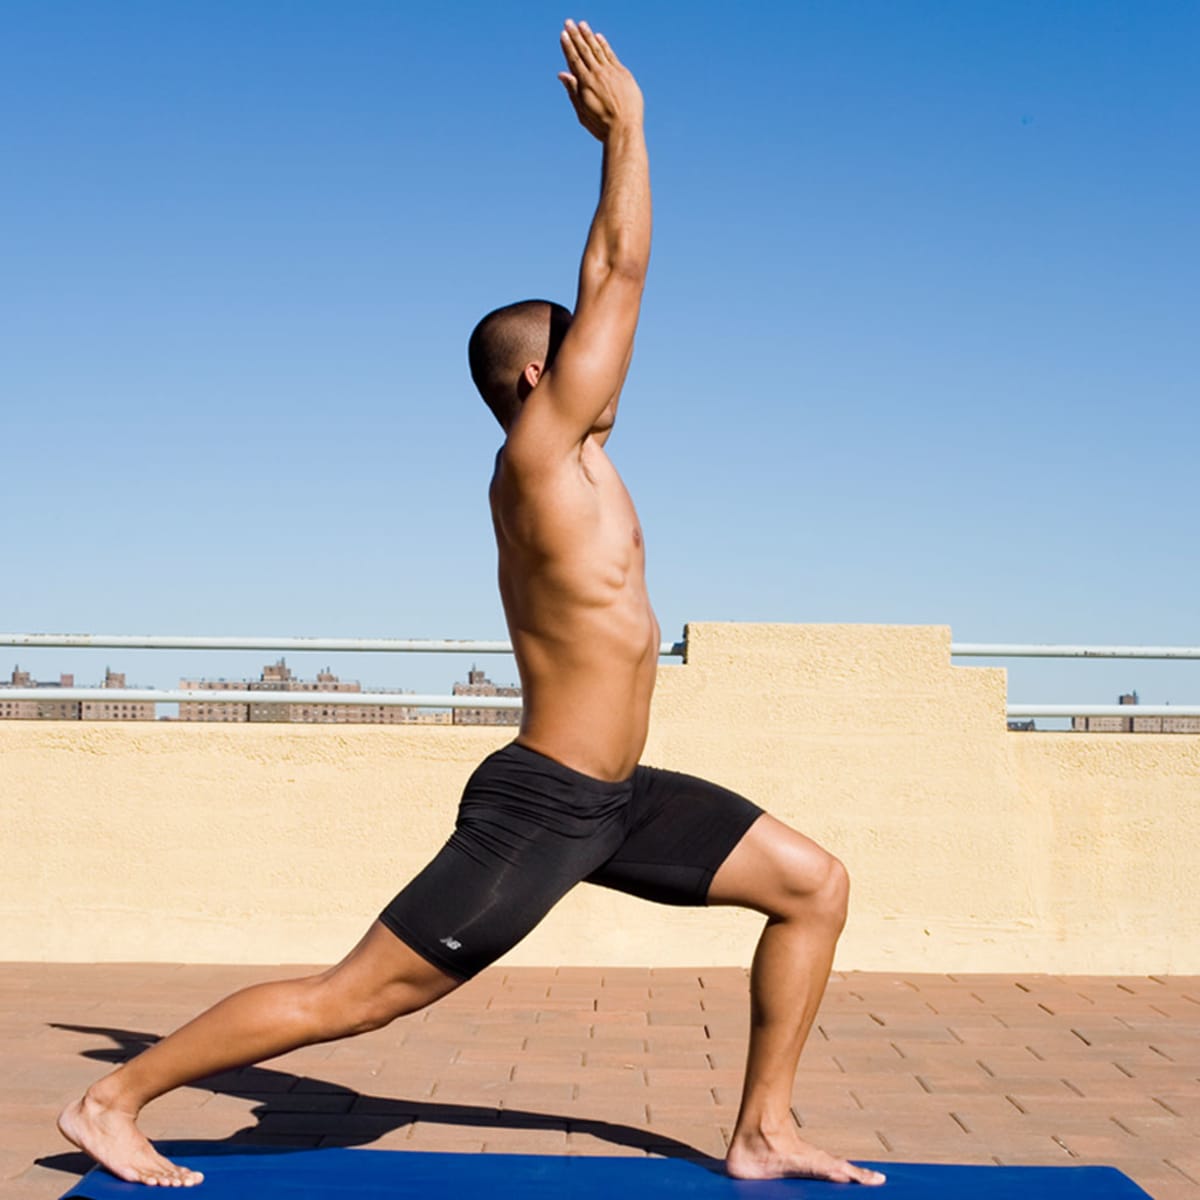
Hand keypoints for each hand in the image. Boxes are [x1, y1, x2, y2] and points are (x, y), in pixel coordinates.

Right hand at [558, 20, 641, 140]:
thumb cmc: (601, 125)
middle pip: (584, 50)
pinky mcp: (623, 74)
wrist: (625, 128)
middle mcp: (597, 74)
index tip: (563, 34)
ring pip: (597, 49)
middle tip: (568, 22)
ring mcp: (611, 72)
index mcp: (585, 83)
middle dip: (575, 35)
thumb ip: (572, 91)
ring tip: (582, 24)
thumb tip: (562, 74)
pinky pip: (611, 55)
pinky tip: (599, 37)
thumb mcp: (582, 111)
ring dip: (589, 36)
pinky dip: (604, 45)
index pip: (574, 59)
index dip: (568, 46)